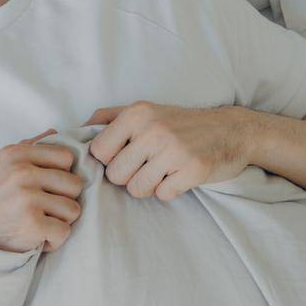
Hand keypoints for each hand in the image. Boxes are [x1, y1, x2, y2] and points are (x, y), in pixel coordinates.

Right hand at [0, 128, 84, 259]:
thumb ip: (27, 148)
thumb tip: (55, 132)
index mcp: (15, 154)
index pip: (66, 156)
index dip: (61, 174)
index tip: (46, 187)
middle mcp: (21, 172)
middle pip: (74, 184)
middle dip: (63, 200)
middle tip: (43, 209)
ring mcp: (26, 198)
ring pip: (73, 209)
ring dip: (59, 221)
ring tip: (39, 223)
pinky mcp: (31, 224)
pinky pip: (64, 232)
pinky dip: (53, 240)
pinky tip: (37, 238)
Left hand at [83, 101, 251, 201]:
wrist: (231, 129)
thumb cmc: (179, 123)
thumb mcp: (144, 110)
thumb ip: (107, 117)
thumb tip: (75, 131)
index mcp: (136, 114)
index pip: (99, 152)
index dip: (109, 159)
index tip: (125, 155)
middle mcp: (153, 130)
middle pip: (115, 175)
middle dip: (128, 176)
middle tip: (147, 165)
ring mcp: (175, 150)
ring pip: (136, 189)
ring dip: (148, 185)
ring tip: (162, 170)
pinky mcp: (193, 170)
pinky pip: (162, 195)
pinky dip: (169, 190)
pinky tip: (178, 175)